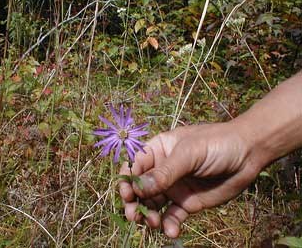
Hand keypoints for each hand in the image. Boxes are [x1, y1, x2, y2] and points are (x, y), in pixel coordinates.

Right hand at [119, 123, 266, 237]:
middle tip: (135, 216)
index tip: (129, 194)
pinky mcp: (187, 203)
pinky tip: (172, 232)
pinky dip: (169, 226)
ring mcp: (173, 187)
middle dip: (133, 203)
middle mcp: (162, 170)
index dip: (127, 181)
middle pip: (139, 189)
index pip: (134, 166)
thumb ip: (165, 172)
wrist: (248, 154)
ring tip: (154, 224)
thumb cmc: (217, 144)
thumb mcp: (190, 153)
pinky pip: (172, 216)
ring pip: (152, 205)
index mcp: (157, 151)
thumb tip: (138, 189)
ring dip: (148, 217)